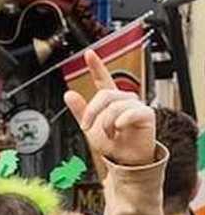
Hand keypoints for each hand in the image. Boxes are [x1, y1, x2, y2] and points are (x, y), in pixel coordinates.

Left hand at [64, 49, 155, 166]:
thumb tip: (68, 94)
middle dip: (91, 112)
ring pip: (114, 106)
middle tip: (87, 127)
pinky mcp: (146, 114)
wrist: (125, 160)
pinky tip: (120, 130)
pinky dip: (119, 123)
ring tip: (109, 134)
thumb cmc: (112, 144)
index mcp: (110, 101)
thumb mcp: (90, 127)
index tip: (89, 54)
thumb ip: (80, 111)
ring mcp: (136, 106)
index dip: (96, 66)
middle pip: (104, 95)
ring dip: (105, 124)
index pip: (104, 79)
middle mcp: (124, 100)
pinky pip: (129, 113)